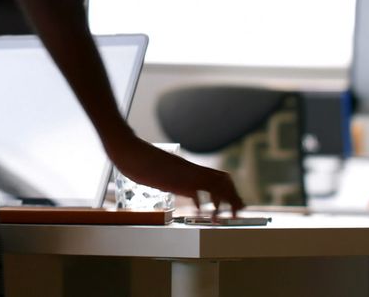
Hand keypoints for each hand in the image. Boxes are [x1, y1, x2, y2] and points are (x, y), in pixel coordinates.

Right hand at [103, 128, 244, 217]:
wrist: (130, 151)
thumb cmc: (142, 161)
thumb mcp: (164, 173)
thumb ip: (176, 181)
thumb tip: (183, 191)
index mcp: (191, 169)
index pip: (220, 177)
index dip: (231, 190)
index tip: (235, 203)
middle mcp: (192, 171)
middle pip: (224, 180)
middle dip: (234, 197)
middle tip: (238, 212)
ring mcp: (185, 175)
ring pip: (215, 185)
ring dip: (224, 201)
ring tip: (226, 217)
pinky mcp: (176, 180)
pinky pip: (197, 191)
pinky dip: (204, 203)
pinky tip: (204, 213)